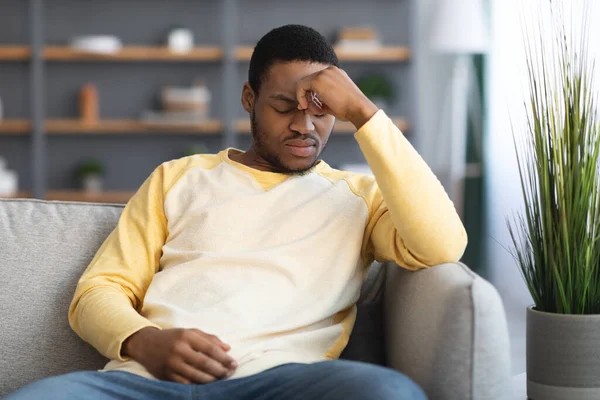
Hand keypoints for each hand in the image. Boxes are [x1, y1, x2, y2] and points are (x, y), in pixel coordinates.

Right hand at [122, 327, 237, 383]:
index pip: (210, 348)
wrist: (146, 344)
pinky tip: (207, 385)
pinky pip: (186, 384)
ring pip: (196, 376)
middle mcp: (178, 350)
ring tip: (221, 379)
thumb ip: (210, 339)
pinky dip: (198, 385)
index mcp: (186, 336)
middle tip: (230, 373)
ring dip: (212, 379)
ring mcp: (171, 364)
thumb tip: (228, 348)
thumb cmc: (173, 337)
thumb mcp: (190, 332)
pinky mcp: (166, 376)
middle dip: (221, 370)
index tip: (234, 363)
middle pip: (204, 363)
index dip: (224, 357)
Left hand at [296, 66, 378, 128]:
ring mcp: (324, 73)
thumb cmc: (349, 110)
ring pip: (304, 83)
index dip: (310, 94)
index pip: (315, 81)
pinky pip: (301, 86)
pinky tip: (306, 107)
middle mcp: (329, 70)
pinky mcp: (318, 80)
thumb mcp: (331, 104)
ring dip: (305, 98)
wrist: (359, 109)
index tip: (310, 106)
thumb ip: (318, 103)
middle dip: (306, 96)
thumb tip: (304, 107)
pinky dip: (300, 97)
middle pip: (308, 81)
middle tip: (309, 109)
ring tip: (313, 110)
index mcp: (335, 73)